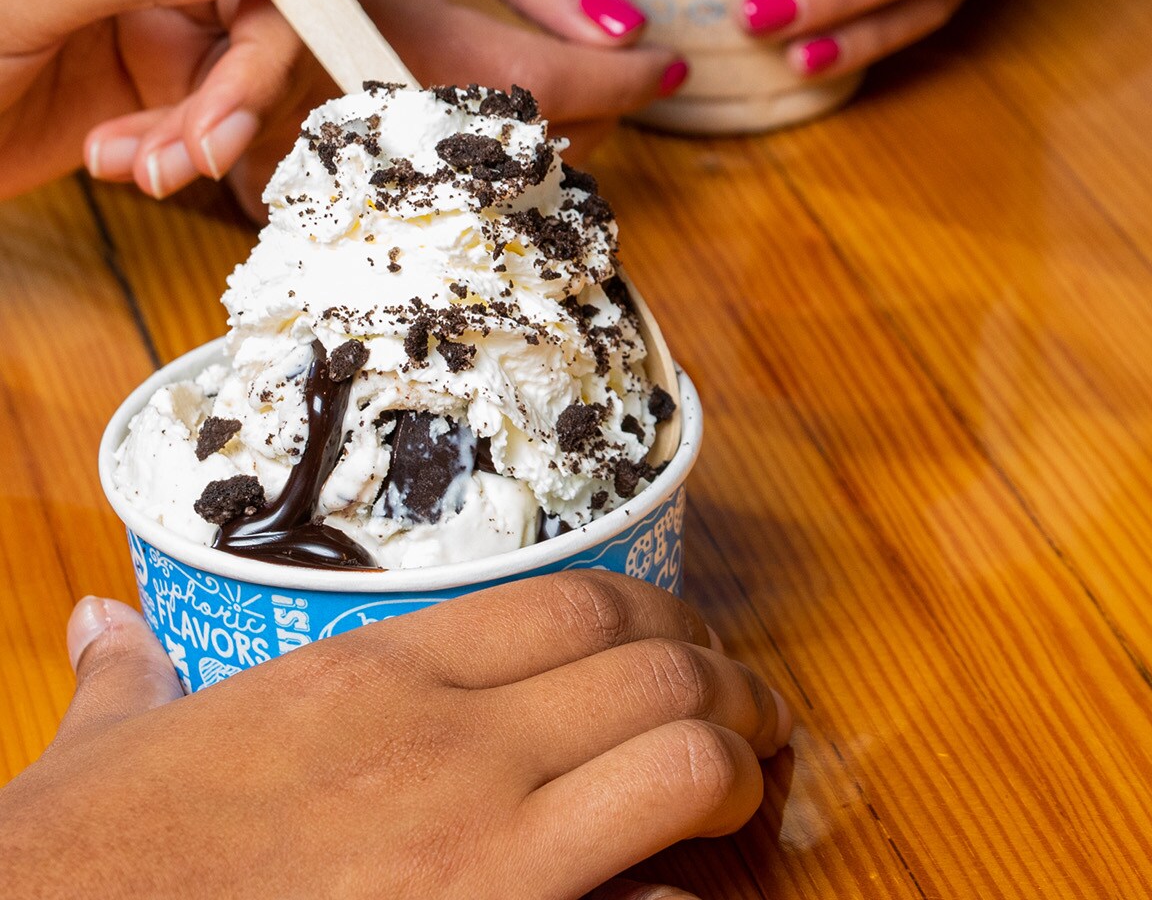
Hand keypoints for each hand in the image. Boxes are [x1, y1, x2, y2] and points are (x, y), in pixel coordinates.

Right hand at [0, 577, 790, 899]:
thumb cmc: (69, 873)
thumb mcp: (101, 758)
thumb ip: (127, 687)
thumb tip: (97, 633)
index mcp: (370, 676)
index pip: (576, 605)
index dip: (658, 621)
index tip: (687, 648)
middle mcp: (443, 743)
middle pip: (654, 669)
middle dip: (729, 687)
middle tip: (758, 718)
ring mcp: (475, 852)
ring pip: (677, 762)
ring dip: (737, 769)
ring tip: (754, 792)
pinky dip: (679, 899)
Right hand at [218, 0, 684, 206]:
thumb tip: (625, 26)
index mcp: (379, 20)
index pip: (534, 85)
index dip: (620, 83)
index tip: (667, 64)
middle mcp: (338, 105)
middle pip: (512, 157)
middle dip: (586, 117)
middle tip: (622, 74)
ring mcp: (307, 158)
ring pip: (470, 193)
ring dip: (539, 148)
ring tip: (572, 92)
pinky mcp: (289, 186)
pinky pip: (409, 202)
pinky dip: (477, 167)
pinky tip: (504, 123)